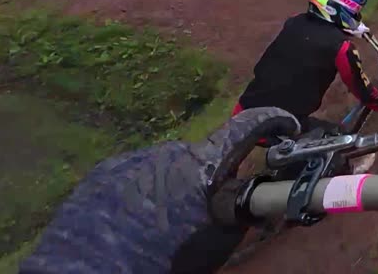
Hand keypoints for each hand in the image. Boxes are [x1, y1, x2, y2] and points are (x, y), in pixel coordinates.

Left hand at [20, 108, 298, 273]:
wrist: (90, 269)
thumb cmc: (164, 259)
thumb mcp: (217, 242)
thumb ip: (239, 210)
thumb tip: (252, 195)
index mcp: (204, 166)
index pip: (249, 126)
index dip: (274, 119)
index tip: (287, 124)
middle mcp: (172, 150)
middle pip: (203, 157)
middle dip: (209, 178)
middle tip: (202, 211)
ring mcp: (134, 157)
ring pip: (167, 167)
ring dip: (173, 187)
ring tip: (161, 224)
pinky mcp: (105, 171)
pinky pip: (135, 175)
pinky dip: (142, 193)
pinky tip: (134, 221)